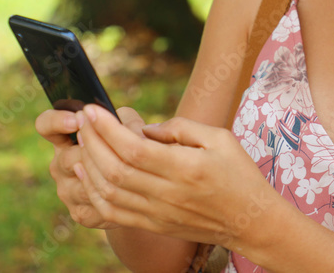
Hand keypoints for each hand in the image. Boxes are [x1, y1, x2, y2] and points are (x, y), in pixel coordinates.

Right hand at [35, 106, 145, 229]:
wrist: (137, 189)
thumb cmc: (130, 149)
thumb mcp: (129, 127)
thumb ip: (124, 122)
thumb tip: (125, 123)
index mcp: (65, 138)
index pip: (45, 125)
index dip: (57, 121)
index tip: (78, 119)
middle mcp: (60, 165)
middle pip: (66, 159)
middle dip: (91, 153)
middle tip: (113, 148)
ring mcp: (67, 190)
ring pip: (81, 185)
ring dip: (104, 177)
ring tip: (126, 171)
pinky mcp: (80, 212)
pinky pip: (93, 206)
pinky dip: (111, 199)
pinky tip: (126, 192)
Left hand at [73, 105, 281, 255]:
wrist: (250, 221)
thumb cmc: (238, 174)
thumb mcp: (220, 138)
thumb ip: (181, 128)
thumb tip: (145, 129)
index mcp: (185, 168)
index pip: (133, 149)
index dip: (107, 129)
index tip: (92, 110)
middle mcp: (168, 194)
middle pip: (114, 170)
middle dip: (92, 142)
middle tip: (82, 120)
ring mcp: (158, 213)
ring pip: (108, 192)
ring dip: (88, 165)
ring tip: (82, 140)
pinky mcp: (154, 224)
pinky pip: (112, 213)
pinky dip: (92, 192)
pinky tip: (85, 172)